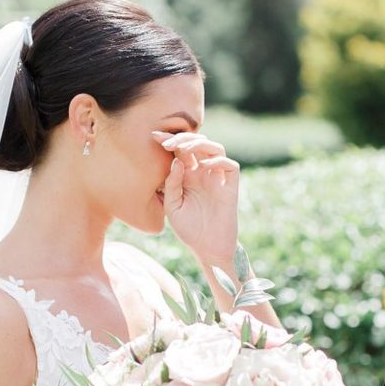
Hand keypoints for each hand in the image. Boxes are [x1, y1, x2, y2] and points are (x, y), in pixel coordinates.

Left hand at [153, 131, 238, 262]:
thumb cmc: (188, 230)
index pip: (180, 151)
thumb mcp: (172, 206)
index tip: (154, 137)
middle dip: (183, 138)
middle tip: (167, 143)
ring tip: (185, 149)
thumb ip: (171, 184)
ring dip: (200, 144)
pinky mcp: (230, 188)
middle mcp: (203, 174)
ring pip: (215, 148)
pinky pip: (230, 166)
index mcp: (187, 176)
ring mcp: (218, 179)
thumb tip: (176, 160)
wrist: (207, 249)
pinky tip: (204, 167)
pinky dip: (219, 161)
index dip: (169, 140)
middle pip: (197, 144)